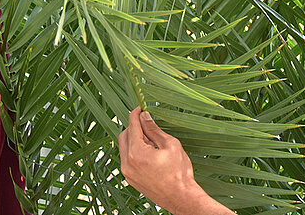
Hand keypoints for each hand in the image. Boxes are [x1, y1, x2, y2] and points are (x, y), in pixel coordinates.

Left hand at [118, 107, 232, 214]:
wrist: (180, 197)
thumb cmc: (179, 172)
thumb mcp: (170, 145)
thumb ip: (154, 129)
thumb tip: (145, 116)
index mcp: (137, 153)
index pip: (132, 126)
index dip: (136, 114)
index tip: (140, 108)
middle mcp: (127, 163)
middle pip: (124, 135)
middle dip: (134, 126)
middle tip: (147, 123)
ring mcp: (127, 173)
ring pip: (124, 147)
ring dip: (133, 139)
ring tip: (152, 141)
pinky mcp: (129, 179)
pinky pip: (127, 159)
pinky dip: (134, 151)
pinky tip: (149, 153)